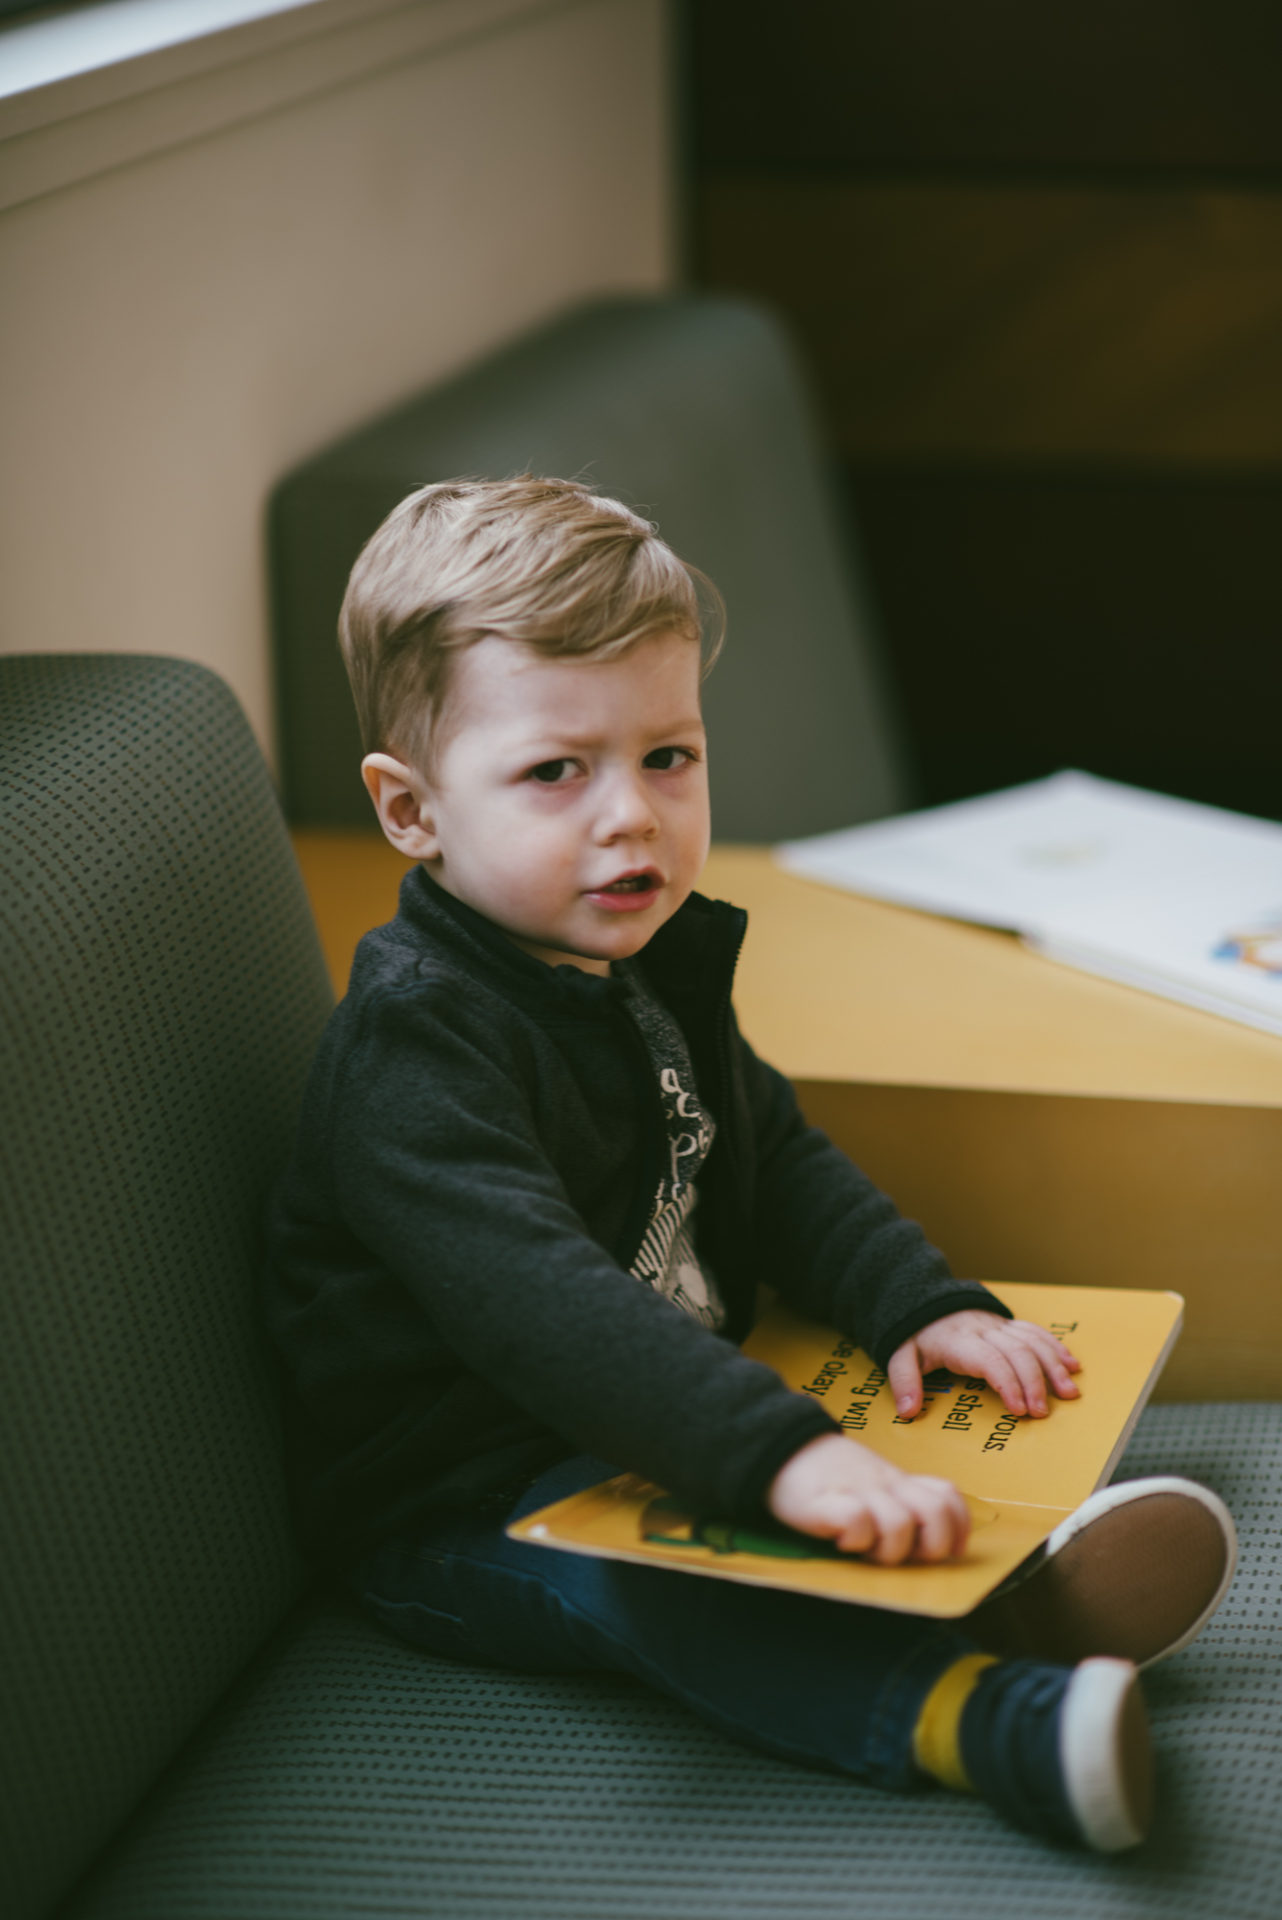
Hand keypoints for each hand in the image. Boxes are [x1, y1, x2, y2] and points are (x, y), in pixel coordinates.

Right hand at [767, 1432, 969, 1564]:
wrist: (779, 1447)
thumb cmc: (827, 1475)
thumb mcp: (872, 1480)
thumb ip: (900, 1498)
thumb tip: (930, 1536)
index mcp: (898, 1481)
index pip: (947, 1496)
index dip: (959, 1529)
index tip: (950, 1551)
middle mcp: (886, 1484)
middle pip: (936, 1514)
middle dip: (931, 1546)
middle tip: (905, 1553)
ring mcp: (858, 1491)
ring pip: (900, 1525)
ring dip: (888, 1549)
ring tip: (866, 1548)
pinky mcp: (827, 1503)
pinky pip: (857, 1522)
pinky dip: (855, 1540)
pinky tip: (841, 1540)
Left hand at [888, 1310, 1080, 1421]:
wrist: (924, 1299)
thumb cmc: (915, 1334)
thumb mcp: (900, 1355)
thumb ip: (904, 1382)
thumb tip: (908, 1411)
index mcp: (957, 1341)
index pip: (989, 1361)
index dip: (1008, 1384)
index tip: (1019, 1409)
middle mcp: (982, 1331)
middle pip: (1017, 1353)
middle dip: (1035, 1383)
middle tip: (1043, 1412)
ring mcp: (998, 1325)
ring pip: (1032, 1341)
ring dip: (1053, 1367)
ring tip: (1069, 1393)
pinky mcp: (1007, 1323)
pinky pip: (1035, 1332)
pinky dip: (1055, 1348)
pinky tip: (1071, 1365)